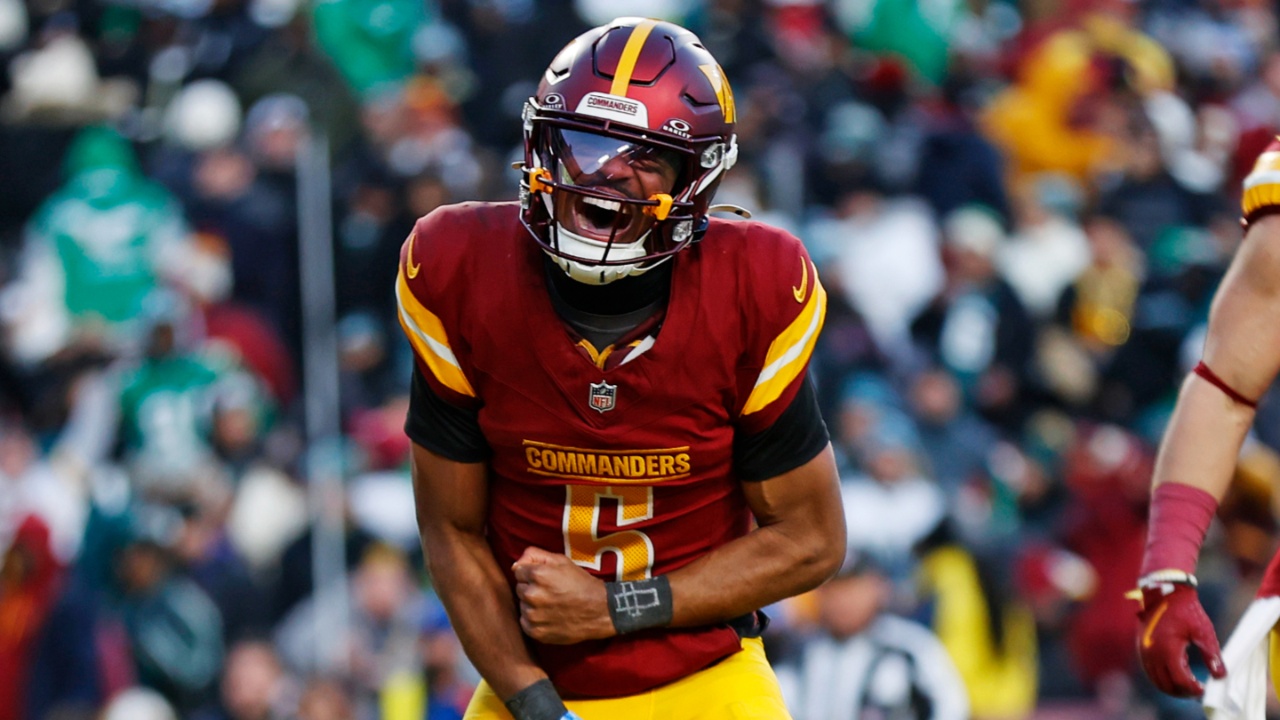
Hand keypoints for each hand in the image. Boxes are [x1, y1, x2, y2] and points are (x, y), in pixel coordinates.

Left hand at [513, 547, 613, 643]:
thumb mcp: (561, 561)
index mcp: (538, 574)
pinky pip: (525, 623)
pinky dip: (534, 620)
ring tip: (551, 605)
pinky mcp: (536, 632)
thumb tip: (515, 565)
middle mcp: (533, 595)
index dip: (531, 574)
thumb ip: (535, 555)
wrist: (599, 610)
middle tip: (550, 592)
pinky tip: (549, 616)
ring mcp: (534, 615)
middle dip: (531, 589)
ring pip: (522, 606)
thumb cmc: (581, 583)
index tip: (544, 579)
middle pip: (519, 589)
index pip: (518, 572)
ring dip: (532, 605)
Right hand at [1136, 581, 1225, 695]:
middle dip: (1182, 691)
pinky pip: (1150, 670)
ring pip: (1155, 679)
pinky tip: (1176, 670)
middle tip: (1197, 690)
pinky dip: (1162, 677)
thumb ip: (1212, 655)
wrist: (1165, 592)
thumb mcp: (1204, 631)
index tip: (1203, 689)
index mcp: (1167, 649)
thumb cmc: (1186, 610)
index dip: (1192, 688)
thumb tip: (1220, 676)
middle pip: (1165, 684)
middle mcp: (1152, 653)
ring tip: (1187, 683)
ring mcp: (1144, 651)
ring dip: (1171, 686)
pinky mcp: (1142, 648)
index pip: (1179, 680)